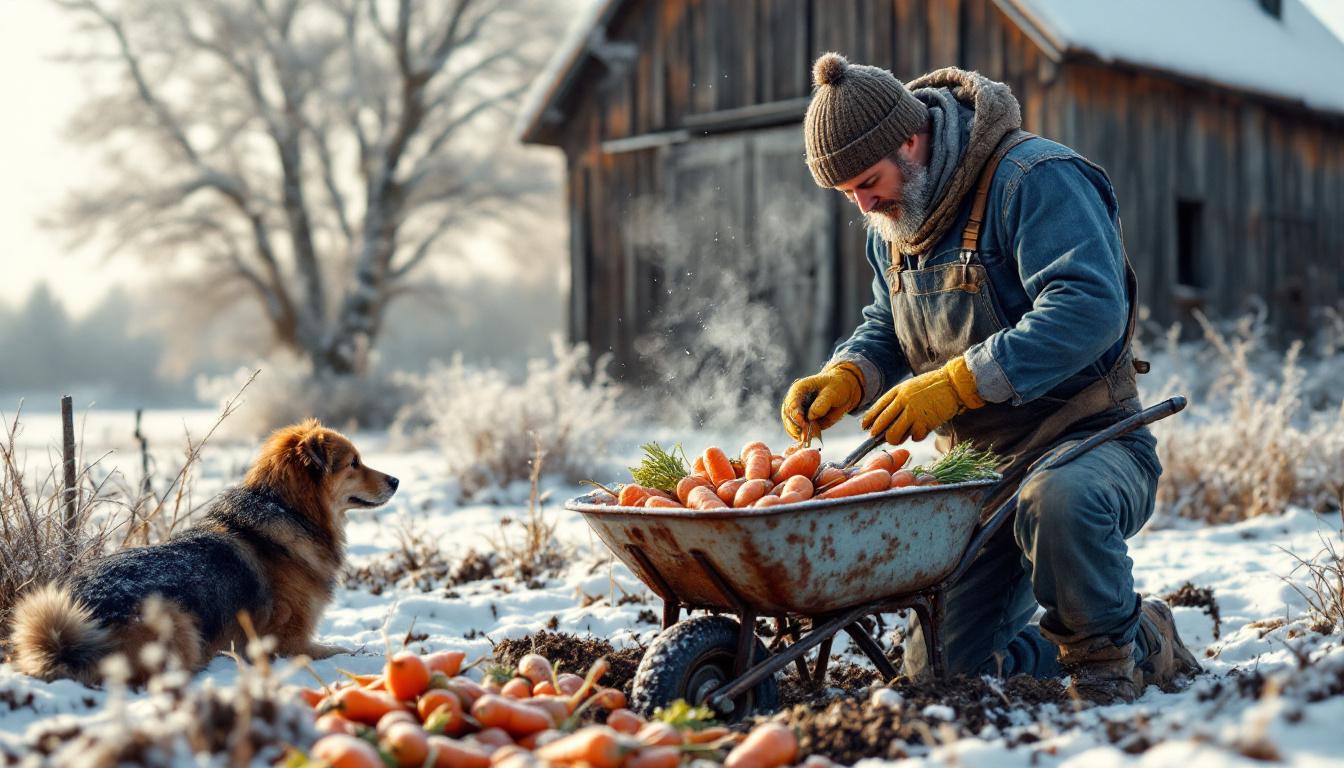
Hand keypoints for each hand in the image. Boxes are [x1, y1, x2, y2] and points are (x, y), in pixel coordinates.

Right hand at [780, 362, 864, 440]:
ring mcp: (800, 415)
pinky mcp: (806, 424)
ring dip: (799, 435)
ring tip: (808, 440)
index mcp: (798, 391)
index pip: (791, 405)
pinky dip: (805, 439)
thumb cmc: (836, 386)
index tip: (803, 424)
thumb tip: (811, 416)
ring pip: (792, 428)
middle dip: (795, 428)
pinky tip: (812, 440)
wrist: (844, 391)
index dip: (795, 415)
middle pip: (788, 418)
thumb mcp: (832, 392)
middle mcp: (795, 403)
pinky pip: (802, 434)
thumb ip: (822, 402)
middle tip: (804, 436)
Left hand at [860, 356, 984, 443]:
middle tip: (878, 437)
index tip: (865, 427)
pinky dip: (916, 437)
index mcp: (898, 391)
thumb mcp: (911, 387)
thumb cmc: (933, 386)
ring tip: (901, 436)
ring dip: (896, 438)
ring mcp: (914, 412)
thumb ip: (898, 399)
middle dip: (878, 433)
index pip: (878, 407)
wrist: (954, 383)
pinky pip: (914, 437)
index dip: (869, 419)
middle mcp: (903, 401)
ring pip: (894, 434)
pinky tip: (921, 431)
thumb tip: (886, 419)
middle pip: (882, 423)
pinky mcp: (926, 422)